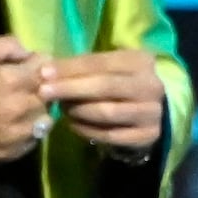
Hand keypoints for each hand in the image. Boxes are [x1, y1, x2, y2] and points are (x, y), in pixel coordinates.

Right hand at [0, 34, 54, 166]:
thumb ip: (4, 46)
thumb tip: (27, 52)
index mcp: (14, 80)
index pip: (46, 67)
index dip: (38, 65)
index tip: (28, 67)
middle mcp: (24, 106)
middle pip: (50, 93)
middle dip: (39, 87)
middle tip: (23, 88)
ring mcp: (23, 131)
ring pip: (45, 116)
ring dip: (37, 110)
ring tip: (19, 108)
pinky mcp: (19, 150)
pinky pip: (36, 136)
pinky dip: (30, 129)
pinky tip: (14, 125)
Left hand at [43, 46, 172, 158]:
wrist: (152, 111)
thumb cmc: (120, 83)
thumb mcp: (108, 68)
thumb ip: (82, 68)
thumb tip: (46, 71)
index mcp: (140, 61)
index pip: (100, 62)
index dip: (71, 68)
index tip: (44, 73)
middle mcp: (150, 86)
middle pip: (105, 86)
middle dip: (71, 88)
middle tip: (44, 92)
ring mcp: (152, 113)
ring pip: (107, 112)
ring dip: (78, 111)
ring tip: (62, 108)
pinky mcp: (147, 135)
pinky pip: (109, 135)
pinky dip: (86, 130)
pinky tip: (73, 124)